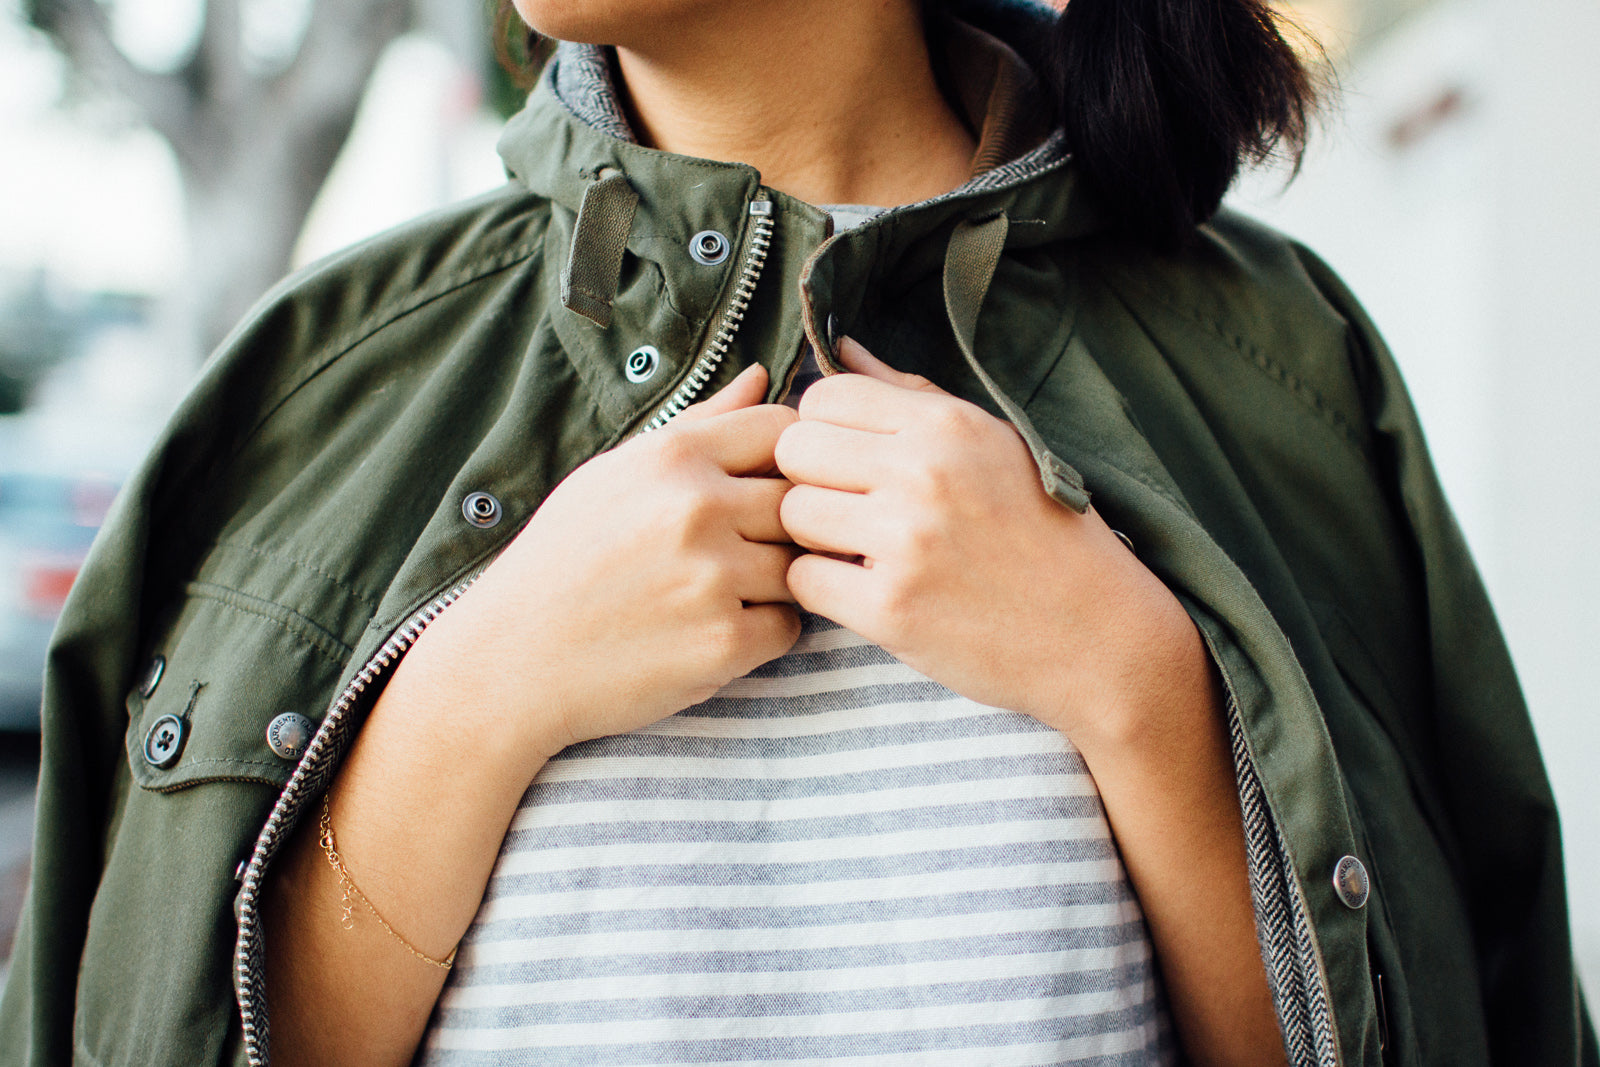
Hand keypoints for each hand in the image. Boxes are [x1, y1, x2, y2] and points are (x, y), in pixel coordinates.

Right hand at [405, 364, 802, 759]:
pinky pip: (787, 628)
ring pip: (798, 567)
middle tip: (734, 554)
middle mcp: (697, 508)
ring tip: (716, 594)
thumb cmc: (561, 561)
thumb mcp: (615, 474)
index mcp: (672, 456)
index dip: (786, 461)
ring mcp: (713, 577)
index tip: (761, 490)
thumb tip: (762, 376)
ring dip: (772, 584)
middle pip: (800, 502)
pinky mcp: (723, 642)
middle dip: (779, 528)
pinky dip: (760, 635)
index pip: (784, 431)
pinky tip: (708, 632)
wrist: (510, 660)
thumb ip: (699, 425)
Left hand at [774, 338, 1206, 745]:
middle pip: (794, 450)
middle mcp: (924, 474)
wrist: (1098, 635)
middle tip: (846, 510)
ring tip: (859, 552)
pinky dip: (824, 591)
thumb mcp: (993, 445)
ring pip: (792, 515)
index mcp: (948, 427)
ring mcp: (905, 542)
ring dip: (813, 538)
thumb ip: (908, 397)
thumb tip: (840, 348)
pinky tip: (864, 592)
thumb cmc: (1045, 536)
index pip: (823, 396)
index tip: (848, 462)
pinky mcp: (891, 609)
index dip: (822, 429)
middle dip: (808, 480)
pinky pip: (803, 581)